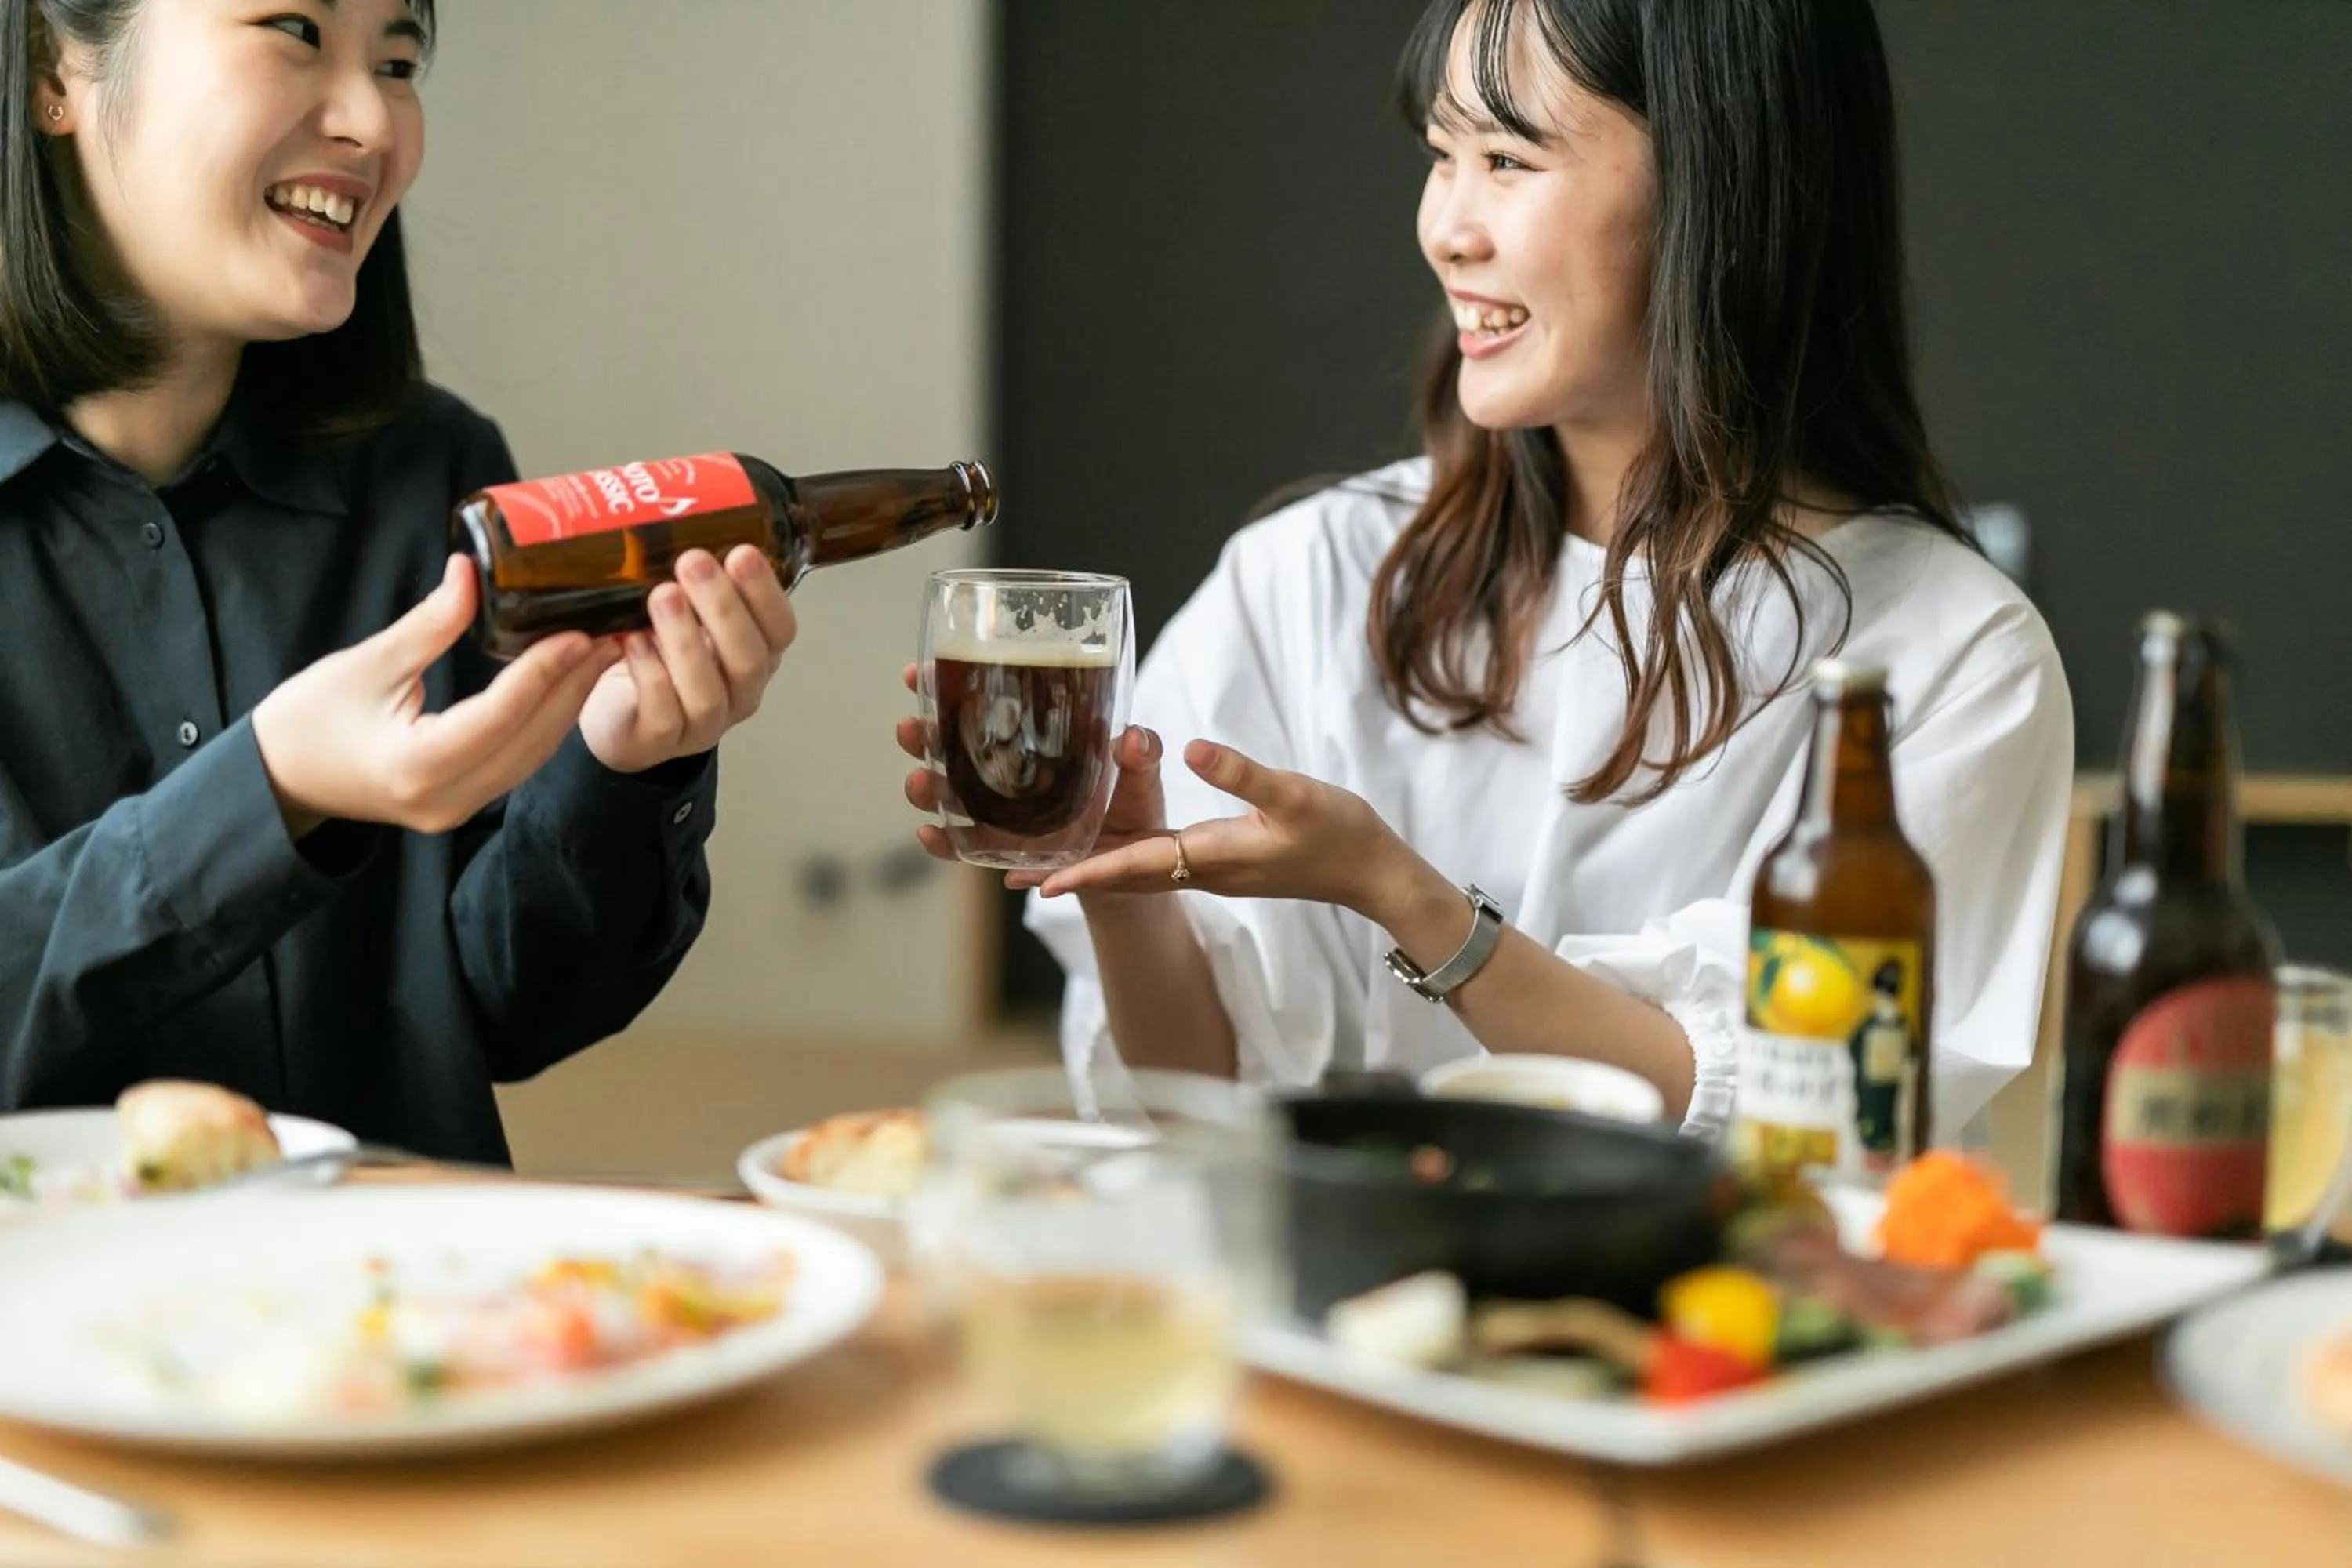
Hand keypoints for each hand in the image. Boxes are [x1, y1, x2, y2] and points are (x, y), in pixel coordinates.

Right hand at [251, 556, 623, 835]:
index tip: (578, 631)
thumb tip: (471, 569)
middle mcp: (447, 798)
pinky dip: (546, 721)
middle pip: (529, 739)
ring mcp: (458, 808)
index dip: (544, 672)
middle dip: (572, 685)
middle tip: (610, 631)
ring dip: (568, 703)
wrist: (279, 779)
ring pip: (533, 755)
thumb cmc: (308, 719)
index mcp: (416, 766)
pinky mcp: (464, 803)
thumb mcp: (366, 663)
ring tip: (601, 651)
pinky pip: (519, 762)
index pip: (499, 715)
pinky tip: (567, 682)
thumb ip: (429, 624)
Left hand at [579, 545, 796, 772]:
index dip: (765, 593)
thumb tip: (683, 507)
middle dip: (722, 607)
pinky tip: (631, 641)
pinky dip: (649, 673)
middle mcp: (739, 693)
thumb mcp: (685, 610)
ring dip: (685, 640)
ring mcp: (702, 723)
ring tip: (660, 596)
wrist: (616, 710)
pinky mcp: (658, 742)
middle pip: (748, 659)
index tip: (741, 552)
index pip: (780, 629)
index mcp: (755, 654)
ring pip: (708, 691)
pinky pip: (662, 714)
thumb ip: (694, 578)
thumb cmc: (655, 652)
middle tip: (693, 562)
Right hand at [894, 664, 1173, 885]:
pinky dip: (945, 844)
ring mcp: (998, 812)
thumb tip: (1129, 739)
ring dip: (927, 789)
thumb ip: (1141, 752)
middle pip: (948, 748)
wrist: (1133, 860)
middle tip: (911, 727)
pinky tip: (931, 835)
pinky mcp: (1002, 850)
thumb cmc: (1132, 802)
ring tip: (920, 782)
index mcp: (1029, 738)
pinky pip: (965, 847)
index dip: (943, 687)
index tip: (918, 673)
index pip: (979, 705)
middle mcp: (1004, 771)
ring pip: (948, 797)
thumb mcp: (1143, 771)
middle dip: (923, 737)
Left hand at [1030, 739, 1411, 914]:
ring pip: (1138, 872)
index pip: (1134, 866)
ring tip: (1042, 862)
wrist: (1372, 873)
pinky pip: (1159, 863)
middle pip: (1121, 876)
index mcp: (1212, 856)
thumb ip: (1242, 773)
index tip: (1037, 882)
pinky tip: (1110, 842)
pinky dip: (1124, 857)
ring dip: (1092, 866)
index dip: (1084, 871)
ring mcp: (1213, 869)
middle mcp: (1203, 869)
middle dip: (1069, 874)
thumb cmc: (1339, 834)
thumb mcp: (1294, 795)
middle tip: (1011, 875)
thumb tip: (1191, 749)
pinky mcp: (1224, 861)